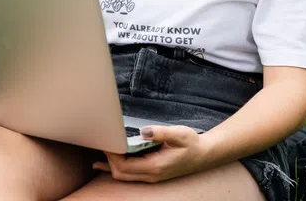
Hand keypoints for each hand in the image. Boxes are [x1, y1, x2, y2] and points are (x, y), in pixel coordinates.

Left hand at [92, 126, 212, 182]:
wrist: (205, 154)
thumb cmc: (192, 143)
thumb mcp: (179, 134)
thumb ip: (160, 132)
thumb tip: (143, 130)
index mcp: (155, 166)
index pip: (125, 166)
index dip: (112, 155)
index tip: (106, 140)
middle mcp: (151, 175)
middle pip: (120, 173)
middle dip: (108, 159)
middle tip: (103, 141)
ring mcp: (151, 176)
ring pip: (123, 175)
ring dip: (111, 164)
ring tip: (100, 151)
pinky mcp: (151, 172)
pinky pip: (129, 174)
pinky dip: (117, 167)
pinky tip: (105, 163)